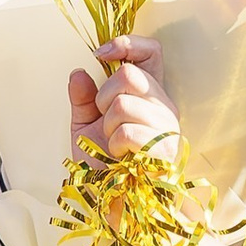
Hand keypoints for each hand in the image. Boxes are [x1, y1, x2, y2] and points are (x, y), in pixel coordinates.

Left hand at [68, 34, 182, 163]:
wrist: (114, 200)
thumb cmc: (103, 164)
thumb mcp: (84, 126)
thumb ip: (82, 99)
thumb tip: (78, 73)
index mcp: (149, 94)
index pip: (151, 51)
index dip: (127, 45)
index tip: (100, 55)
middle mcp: (164, 105)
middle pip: (130, 74)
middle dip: (104, 96)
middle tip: (105, 120)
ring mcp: (167, 127)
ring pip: (123, 105)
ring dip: (108, 126)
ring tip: (113, 144)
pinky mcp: (165, 149)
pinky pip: (127, 131)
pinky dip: (114, 145)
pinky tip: (120, 157)